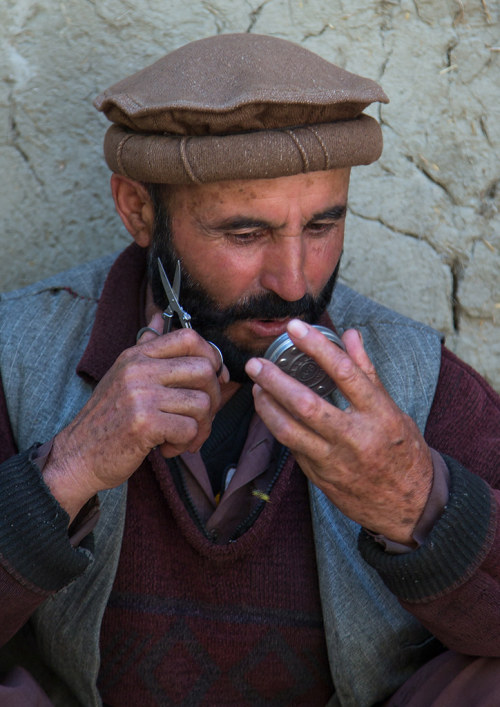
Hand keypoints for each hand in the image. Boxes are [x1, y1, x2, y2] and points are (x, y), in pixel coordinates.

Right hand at [43, 312, 228, 520]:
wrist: (78, 455)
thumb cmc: (107, 419)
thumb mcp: (121, 375)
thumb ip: (145, 347)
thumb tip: (157, 316)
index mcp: (136, 356)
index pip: (189, 338)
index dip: (212, 357)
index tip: (215, 378)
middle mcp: (138, 370)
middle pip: (204, 370)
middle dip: (214, 397)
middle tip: (202, 417)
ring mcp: (140, 395)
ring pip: (202, 404)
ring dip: (201, 427)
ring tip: (182, 437)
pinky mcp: (144, 423)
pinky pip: (190, 429)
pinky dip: (185, 444)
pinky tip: (167, 448)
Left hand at [245, 319, 432, 543]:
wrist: (409, 506)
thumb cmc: (403, 451)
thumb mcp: (392, 409)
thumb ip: (367, 372)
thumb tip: (350, 335)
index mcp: (378, 414)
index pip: (344, 372)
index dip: (316, 347)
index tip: (295, 327)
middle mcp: (355, 437)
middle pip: (306, 403)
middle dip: (275, 380)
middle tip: (256, 363)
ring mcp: (335, 460)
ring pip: (289, 431)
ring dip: (267, 407)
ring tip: (256, 388)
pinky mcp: (321, 478)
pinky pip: (293, 449)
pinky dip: (278, 428)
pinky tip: (270, 413)